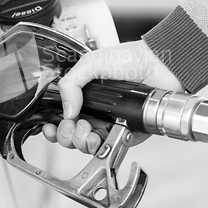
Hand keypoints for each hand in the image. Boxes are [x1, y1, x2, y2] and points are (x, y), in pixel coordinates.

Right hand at [42, 40, 183, 152]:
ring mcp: (110, 124)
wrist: (157, 65)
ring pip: (87, 146)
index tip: (51, 126)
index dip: (53, 126)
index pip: (62, 118)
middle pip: (71, 136)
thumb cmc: (129, 59)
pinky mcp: (126, 134)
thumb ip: (71, 83)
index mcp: (83, 97)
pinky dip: (101, 147)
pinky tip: (99, 138)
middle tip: (74, 124)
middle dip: (66, 135)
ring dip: (80, 142)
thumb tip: (66, 111)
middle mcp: (95, 112)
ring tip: (86, 130)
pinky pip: (110, 148)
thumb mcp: (90, 63)